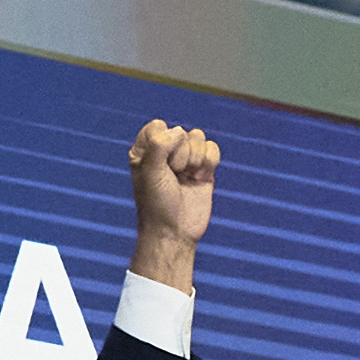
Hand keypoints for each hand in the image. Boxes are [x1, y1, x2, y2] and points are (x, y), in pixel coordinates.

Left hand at [126, 118, 219, 291]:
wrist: (175, 232)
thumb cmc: (156, 204)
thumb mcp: (150, 172)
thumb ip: (159, 145)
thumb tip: (180, 131)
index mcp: (145, 150)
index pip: (158, 126)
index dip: (163, 143)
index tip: (159, 166)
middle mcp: (166, 152)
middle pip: (182, 132)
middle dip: (180, 155)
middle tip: (173, 177)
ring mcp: (186, 160)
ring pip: (199, 137)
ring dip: (195, 158)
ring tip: (187, 178)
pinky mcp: (204, 169)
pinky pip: (213, 149)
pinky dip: (210, 162)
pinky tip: (201, 178)